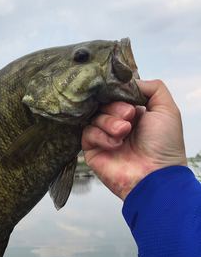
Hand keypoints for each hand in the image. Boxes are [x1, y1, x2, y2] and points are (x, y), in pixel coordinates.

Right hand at [82, 79, 187, 200]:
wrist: (155, 175)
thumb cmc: (165, 145)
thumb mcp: (167, 109)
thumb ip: (154, 88)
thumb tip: (131, 81)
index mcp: (135, 114)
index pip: (117, 95)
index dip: (120, 94)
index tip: (130, 101)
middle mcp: (118, 124)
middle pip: (104, 103)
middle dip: (116, 108)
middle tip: (129, 118)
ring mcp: (104, 137)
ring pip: (95, 116)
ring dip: (110, 122)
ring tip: (124, 132)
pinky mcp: (92, 150)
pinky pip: (88, 133)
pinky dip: (101, 135)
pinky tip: (116, 144)